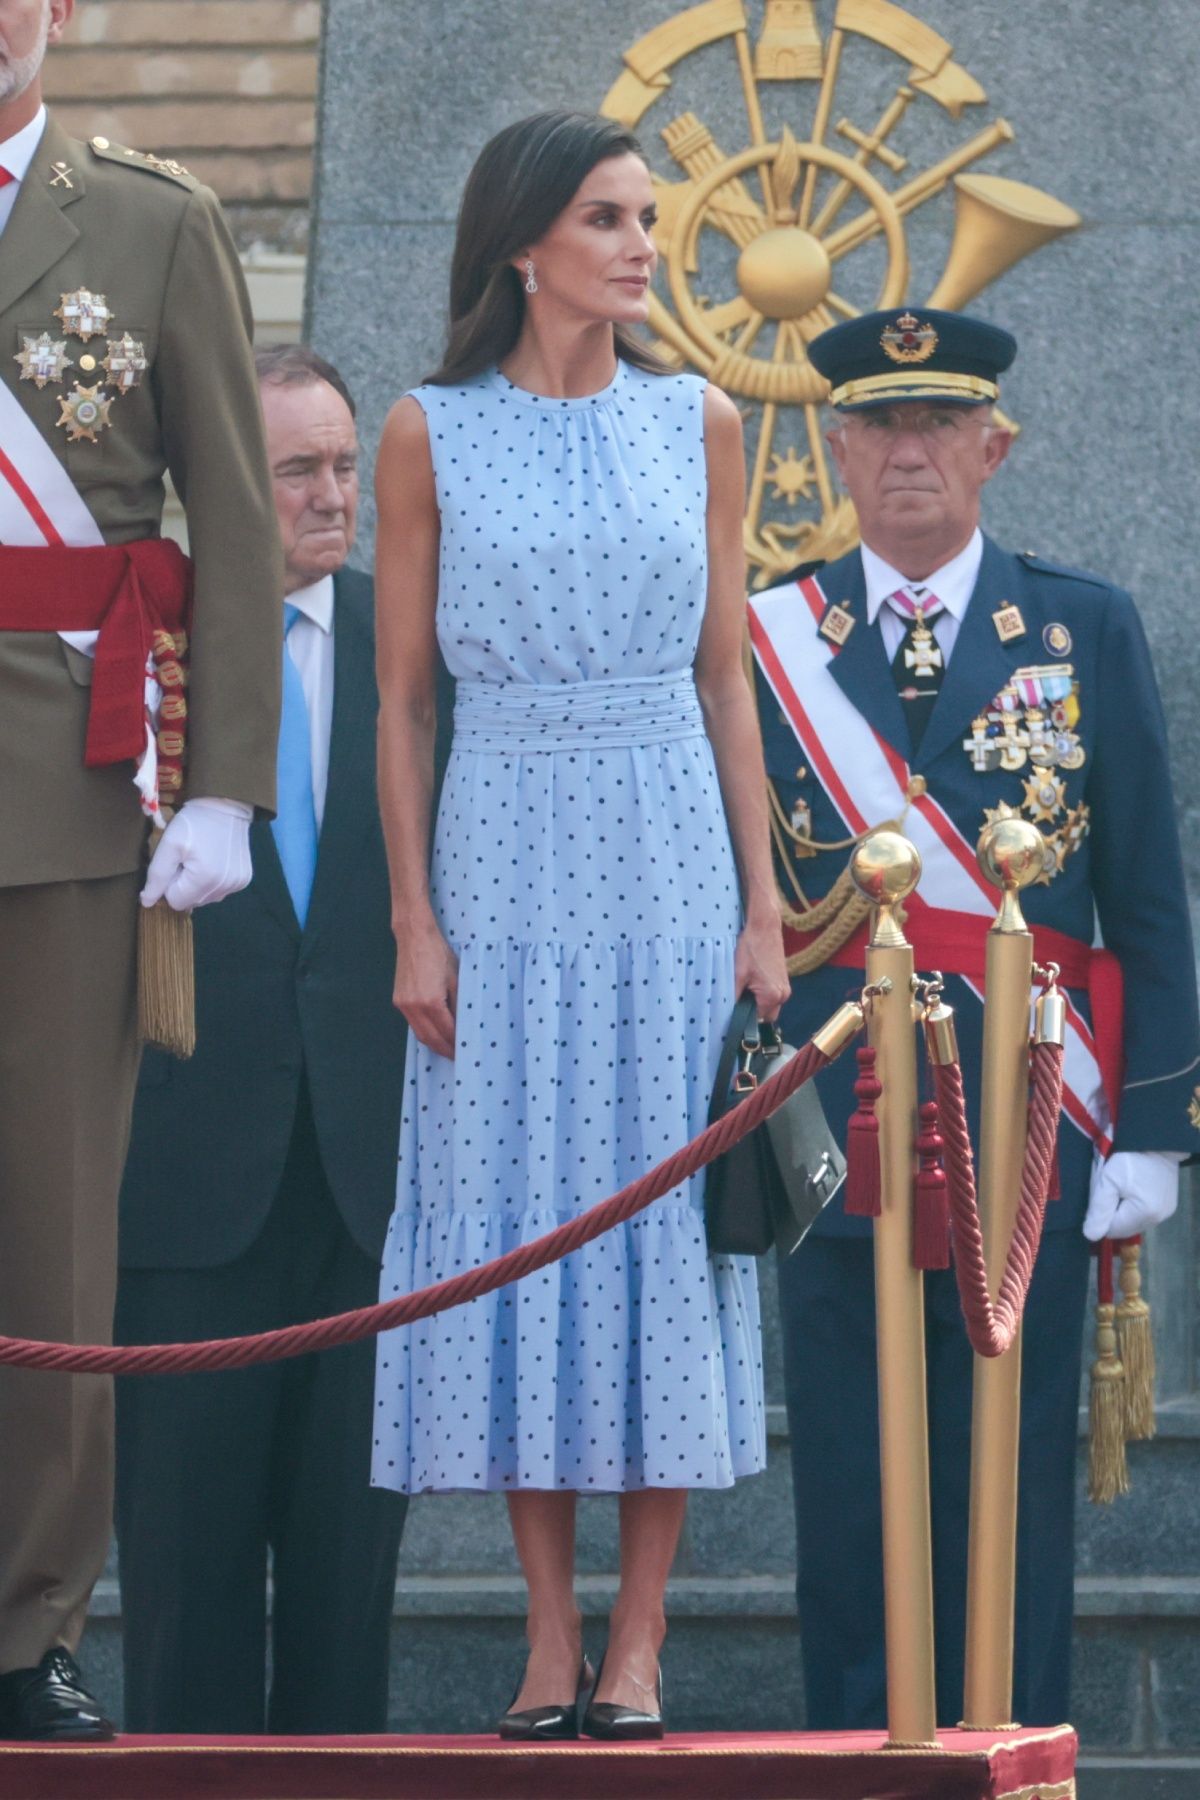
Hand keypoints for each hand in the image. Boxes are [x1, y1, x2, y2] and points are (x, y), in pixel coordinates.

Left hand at [140, 797, 252, 911]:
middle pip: (191, 902)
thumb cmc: (194, 823)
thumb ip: (157, 875)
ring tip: (201, 859)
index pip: (175, 901)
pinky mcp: (244, 880)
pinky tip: (214, 861)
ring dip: (198, 884)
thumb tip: (147, 903)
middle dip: (184, 885)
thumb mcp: (169, 844)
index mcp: (204, 880)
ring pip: (205, 898)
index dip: (169, 883)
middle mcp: (224, 888)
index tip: (176, 862)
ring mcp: (236, 885)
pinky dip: (212, 881)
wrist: (226, 806)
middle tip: (187, 859)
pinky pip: (219, 891)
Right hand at [394, 920, 458, 1057]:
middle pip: (431, 1039)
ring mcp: (404, 1005)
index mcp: (431, 1002)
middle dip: (445, 1050)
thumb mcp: (457, 979)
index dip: (457, 1044)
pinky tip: (435, 1034)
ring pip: (420, 1034)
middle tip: (458, 1057)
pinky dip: (424, 1033)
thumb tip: (466, 1024)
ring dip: (434, 1044)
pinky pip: (413, 1024)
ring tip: (448, 1050)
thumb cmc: (439, 954)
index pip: (447, 1032)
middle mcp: (414, 1007)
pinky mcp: (398, 1001)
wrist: (414, 937)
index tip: (467, 1051)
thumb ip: (460, 1004)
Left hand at [733, 906, 790, 1022]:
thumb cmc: (751, 948)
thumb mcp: (738, 974)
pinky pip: (773, 995)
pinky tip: (752, 980)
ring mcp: (785, 987)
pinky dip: (763, 993)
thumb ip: (734, 996)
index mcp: (772, 996)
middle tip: (739, 997)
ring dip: (758, 1001)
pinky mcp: (784, 980)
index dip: (745, 1016)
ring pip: (770, 1005)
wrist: (765, 927)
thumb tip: (728, 1012)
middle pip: (766, 1015)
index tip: (735, 1008)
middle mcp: (783, 995)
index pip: (757, 1019)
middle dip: (753, 1011)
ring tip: (746, 986)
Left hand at [1083, 1149, 1182, 1240]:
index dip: (1101, 1215)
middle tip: (1110, 1189)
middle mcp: (1158, 1218)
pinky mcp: (1169, 1204)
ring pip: (1134, 1221)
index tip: (1100, 1195)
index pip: (1112, 1230)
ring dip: (1124, 1209)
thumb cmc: (1129, 1158)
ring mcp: (1166, 1212)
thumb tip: (1090, 1236)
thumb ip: (1099, 1209)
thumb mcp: (1107, 1180)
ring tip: (1122, 1187)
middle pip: (1125, 1228)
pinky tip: (1133, 1188)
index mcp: (1144, 1214)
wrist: (1155, 1139)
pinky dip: (1135, 1205)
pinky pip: (1145, 1213)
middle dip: (1113, 1213)